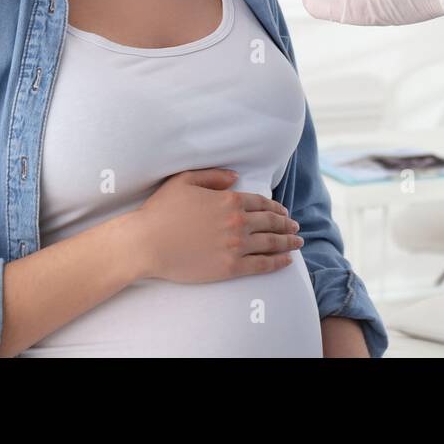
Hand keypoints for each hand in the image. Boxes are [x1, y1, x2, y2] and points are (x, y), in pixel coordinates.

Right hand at [129, 168, 302, 282]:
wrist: (146, 243)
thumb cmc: (161, 211)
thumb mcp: (185, 181)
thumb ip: (213, 176)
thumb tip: (235, 177)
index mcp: (229, 200)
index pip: (261, 202)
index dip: (276, 207)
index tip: (283, 211)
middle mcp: (238, 222)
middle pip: (271, 222)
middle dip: (287, 224)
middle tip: (296, 226)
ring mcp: (236, 246)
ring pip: (271, 243)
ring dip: (288, 242)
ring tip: (297, 242)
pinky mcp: (230, 267)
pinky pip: (262, 265)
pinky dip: (278, 262)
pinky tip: (287, 260)